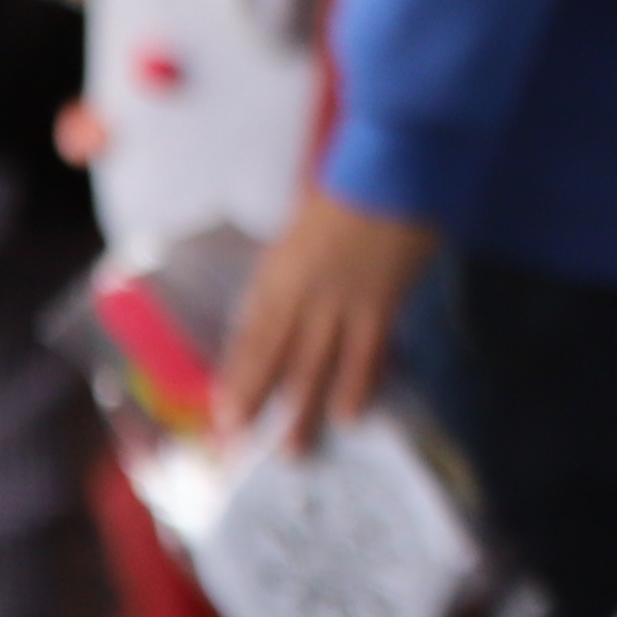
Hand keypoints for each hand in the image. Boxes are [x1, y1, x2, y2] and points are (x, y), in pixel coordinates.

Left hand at [216, 183, 438, 453]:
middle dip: (257, 405)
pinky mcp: (381, 304)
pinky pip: (366, 354)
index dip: (237, 376)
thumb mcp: (304, 231)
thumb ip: (295, 271)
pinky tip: (350, 415)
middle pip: (274, 358)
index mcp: (279, 271)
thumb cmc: (349, 190)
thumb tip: (286, 312)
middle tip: (243, 447)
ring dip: (303, 411)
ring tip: (294, 450)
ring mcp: (341, 302)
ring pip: (316, 366)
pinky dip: (357, 385)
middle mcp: (302, 293)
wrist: (392, 166)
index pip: (251, 334)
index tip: (224, 413)